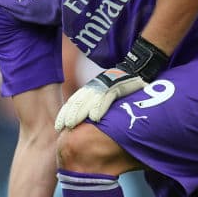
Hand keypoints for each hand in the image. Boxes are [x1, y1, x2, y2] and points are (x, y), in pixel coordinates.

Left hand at [55, 35, 169, 130]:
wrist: (138, 68)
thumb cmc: (123, 84)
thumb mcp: (106, 92)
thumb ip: (96, 102)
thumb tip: (89, 121)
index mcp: (92, 88)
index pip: (75, 100)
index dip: (66, 112)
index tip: (60, 126)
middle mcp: (96, 86)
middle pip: (79, 101)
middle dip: (69, 114)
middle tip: (62, 128)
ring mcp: (106, 86)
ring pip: (89, 100)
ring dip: (79, 113)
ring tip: (72, 124)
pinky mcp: (118, 87)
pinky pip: (107, 98)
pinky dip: (100, 108)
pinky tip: (94, 118)